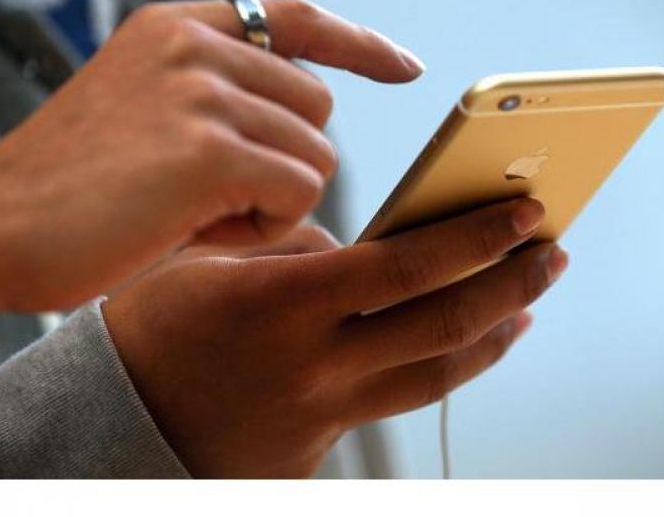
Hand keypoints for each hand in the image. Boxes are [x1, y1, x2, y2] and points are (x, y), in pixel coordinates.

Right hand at [0, 0, 424, 317]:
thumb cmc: (74, 190)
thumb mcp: (144, 111)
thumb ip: (219, 96)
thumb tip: (304, 119)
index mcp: (178, 31)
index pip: (294, 17)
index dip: (358, 44)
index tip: (404, 66)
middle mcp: (194, 48)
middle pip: (318, 108)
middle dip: (287, 160)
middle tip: (222, 196)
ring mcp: (201, 92)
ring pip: (315, 153)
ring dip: (275, 198)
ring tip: (202, 213)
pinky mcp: (208, 149)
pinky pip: (299, 191)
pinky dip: (267, 224)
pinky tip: (208, 230)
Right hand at [102, 198, 567, 477]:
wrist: (113, 420)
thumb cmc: (151, 326)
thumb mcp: (212, 263)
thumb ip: (296, 253)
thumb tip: (359, 253)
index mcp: (282, 304)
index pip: (405, 268)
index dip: (474, 239)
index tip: (521, 214)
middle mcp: (314, 365)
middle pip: (441, 325)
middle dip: (509, 285)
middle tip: (550, 253)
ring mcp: (322, 414)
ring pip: (435, 375)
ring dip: (492, 334)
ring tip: (527, 303)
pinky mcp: (320, 448)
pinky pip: (398, 404)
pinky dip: (442, 370)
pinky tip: (461, 348)